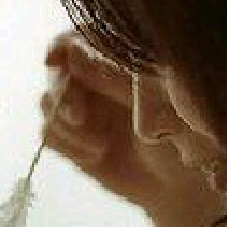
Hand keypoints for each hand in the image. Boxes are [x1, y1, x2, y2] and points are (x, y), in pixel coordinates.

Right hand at [42, 30, 226, 226]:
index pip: (80, 38)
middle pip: (58, 70)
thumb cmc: (179, 138)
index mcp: (119, 59)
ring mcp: (84, 107)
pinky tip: (95, 155)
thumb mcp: (151, 102)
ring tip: (99, 145)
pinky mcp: (72, 137)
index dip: (62, 46)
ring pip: (48, 101)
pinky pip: (48, 132)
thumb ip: (112, 75)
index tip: (53, 60)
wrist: (179, 188)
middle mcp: (97, 79)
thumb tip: (73, 52)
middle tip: (78, 118)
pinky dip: (67, 144)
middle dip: (63, 94)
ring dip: (67, 125)